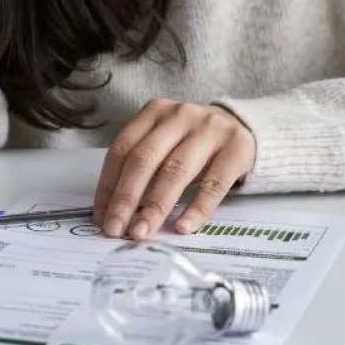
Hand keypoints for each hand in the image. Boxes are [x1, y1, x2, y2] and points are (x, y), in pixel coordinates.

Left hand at [93, 99, 255, 239]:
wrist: (243, 126)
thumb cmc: (192, 142)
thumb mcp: (165, 142)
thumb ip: (143, 167)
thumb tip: (115, 212)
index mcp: (154, 111)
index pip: (123, 149)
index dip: (109, 184)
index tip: (102, 217)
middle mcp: (180, 115)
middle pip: (145, 159)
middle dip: (127, 198)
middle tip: (115, 230)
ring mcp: (209, 130)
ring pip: (176, 171)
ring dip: (155, 206)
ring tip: (141, 232)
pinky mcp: (237, 149)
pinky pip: (214, 183)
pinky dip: (197, 208)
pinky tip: (183, 228)